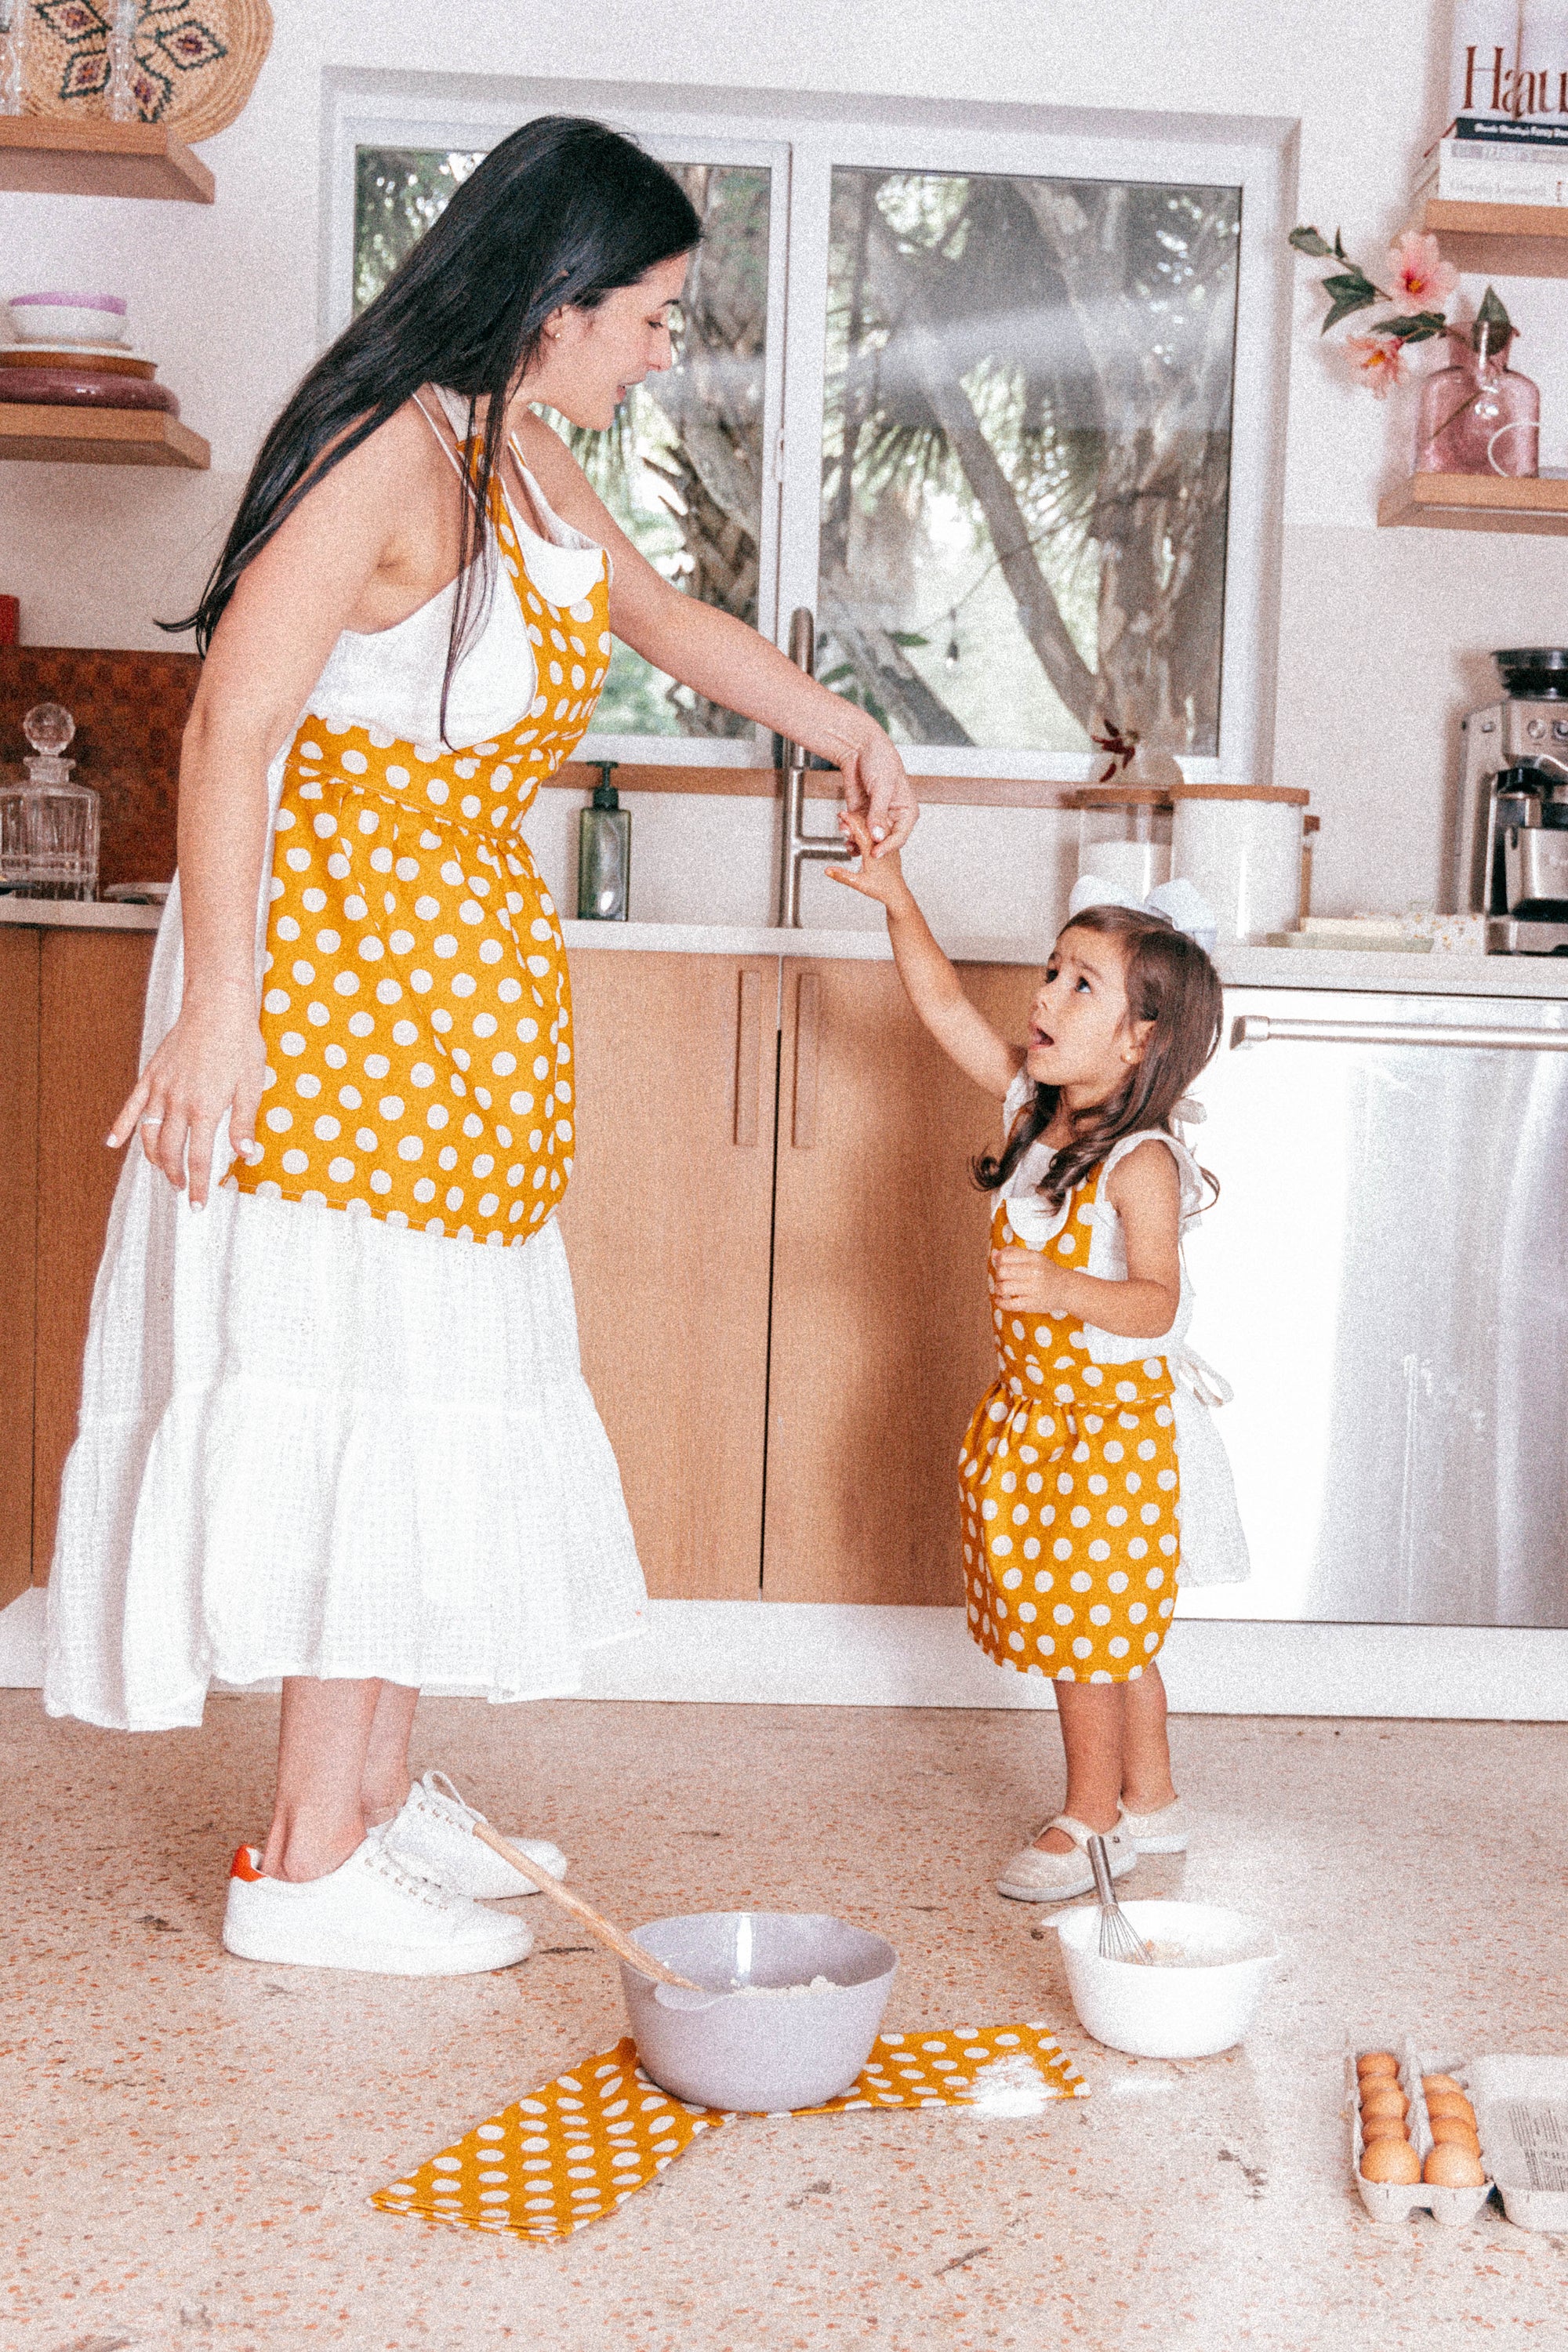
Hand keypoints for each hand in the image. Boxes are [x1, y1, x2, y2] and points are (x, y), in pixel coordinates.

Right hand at [107, 981, 266, 1208]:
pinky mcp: (151, 1076)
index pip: (199, 1158)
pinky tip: (113, 1143)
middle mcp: (178, 1103)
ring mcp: (161, 1089)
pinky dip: (121, 1127)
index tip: (197, 1206)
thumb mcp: (251, 1085)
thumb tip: (246, 1155)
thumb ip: (244, 1123)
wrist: (216, 1008)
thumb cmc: (239, 1044)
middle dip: (174, 1175)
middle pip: (170, 1152)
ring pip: (149, 1134)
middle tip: (181, 1189)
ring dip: (154, 1158)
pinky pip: (132, 1106)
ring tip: (163, 1171)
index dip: (198, 1186)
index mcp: (206, 1109)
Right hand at [824, 810, 916, 910]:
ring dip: (860, 824)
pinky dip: (868, 829)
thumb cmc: (881, 889)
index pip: (860, 830)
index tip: (841, 814)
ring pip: (872, 829)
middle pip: (866, 826)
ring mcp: (885, 845)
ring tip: (849, 824)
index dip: (849, 820)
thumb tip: (827, 870)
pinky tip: (862, 830)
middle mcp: (881, 846)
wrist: (897, 893)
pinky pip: (878, 833)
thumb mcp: (859, 883)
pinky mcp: (888, 847)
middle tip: (841, 816)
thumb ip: (842, 876)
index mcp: (873, 852)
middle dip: (853, 819)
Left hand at [838, 730, 917, 855]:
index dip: (888, 847)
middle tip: (857, 845)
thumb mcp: (882, 787)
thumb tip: (879, 836)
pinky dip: (848, 832)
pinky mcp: (860, 813)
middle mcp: (892, 816)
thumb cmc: (880, 759)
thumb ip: (879, 813)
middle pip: (882, 841)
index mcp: (906, 811)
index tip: (875, 854)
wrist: (859, 746)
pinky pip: (855, 829)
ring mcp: (875, 816)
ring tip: (846, 834)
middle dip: (868, 844)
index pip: (900, 836)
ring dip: (856, 839)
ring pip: (867, 838)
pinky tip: (843, 827)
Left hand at [990, 1245, 1076, 1316]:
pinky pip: (1009, 1304)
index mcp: (1033, 1257)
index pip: (1005, 1256)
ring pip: (1003, 1288)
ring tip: (1003, 1289)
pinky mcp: (1032, 1304)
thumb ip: (1013, 1253)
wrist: (1066, 1289)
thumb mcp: (1033, 1257)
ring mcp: (1033, 1288)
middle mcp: (1034, 1272)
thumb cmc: (1046, 1272)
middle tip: (1003, 1279)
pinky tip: (1000, 1300)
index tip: (1002, 1266)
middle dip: (998, 1276)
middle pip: (1002, 1271)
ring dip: (998, 1289)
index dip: (999, 1261)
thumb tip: (994, 1254)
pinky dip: (1000, 1302)